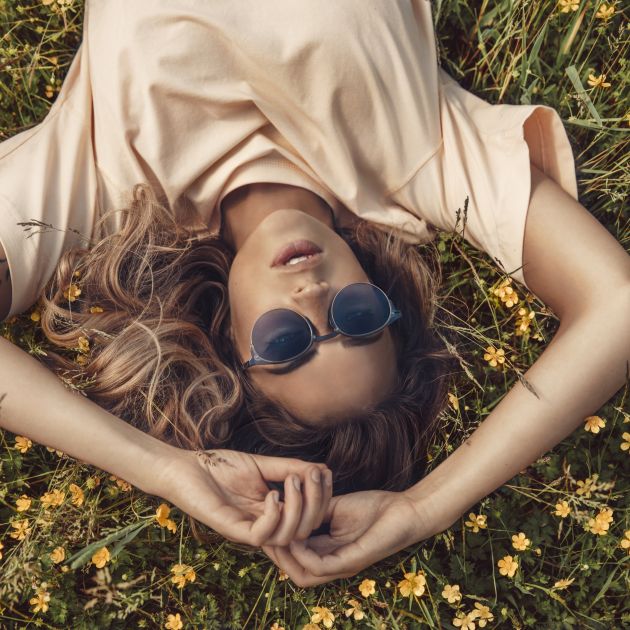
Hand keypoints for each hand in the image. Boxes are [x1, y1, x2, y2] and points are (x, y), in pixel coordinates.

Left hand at [158, 447, 332, 546]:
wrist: (186, 467)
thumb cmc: (220, 466)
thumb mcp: (263, 465)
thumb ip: (290, 468)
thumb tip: (322, 469)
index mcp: (272, 513)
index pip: (308, 518)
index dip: (322, 499)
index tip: (324, 473)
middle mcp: (263, 526)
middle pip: (303, 531)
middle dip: (315, 503)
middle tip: (313, 476)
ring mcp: (248, 529)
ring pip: (286, 537)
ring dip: (297, 508)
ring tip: (292, 482)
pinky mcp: (231, 529)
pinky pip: (262, 536)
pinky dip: (274, 515)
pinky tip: (271, 494)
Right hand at [262, 490, 428, 586]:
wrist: (405, 510)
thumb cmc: (375, 508)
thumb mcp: (335, 507)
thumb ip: (313, 511)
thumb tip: (288, 505)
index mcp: (329, 552)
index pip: (295, 557)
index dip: (278, 545)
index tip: (265, 524)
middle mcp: (333, 564)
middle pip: (295, 572)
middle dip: (276, 554)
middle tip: (264, 533)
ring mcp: (342, 565)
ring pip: (303, 575)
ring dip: (285, 555)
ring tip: (274, 534)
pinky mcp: (351, 561)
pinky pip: (318, 566)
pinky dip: (302, 554)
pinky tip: (294, 536)